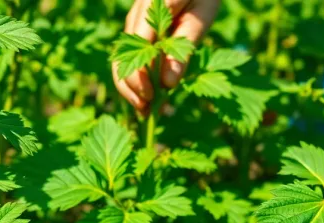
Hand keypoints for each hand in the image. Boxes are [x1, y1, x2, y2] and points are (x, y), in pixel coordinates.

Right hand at [113, 0, 219, 115]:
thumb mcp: (202, 18)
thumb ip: (184, 49)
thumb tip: (168, 85)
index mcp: (153, 4)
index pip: (138, 46)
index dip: (139, 75)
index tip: (150, 97)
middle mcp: (136, 13)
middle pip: (121, 56)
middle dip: (130, 86)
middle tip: (145, 111)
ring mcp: (133, 22)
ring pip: (121, 59)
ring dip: (130, 86)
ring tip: (143, 110)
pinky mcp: (136, 30)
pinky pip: (129, 56)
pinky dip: (135, 79)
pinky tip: (144, 98)